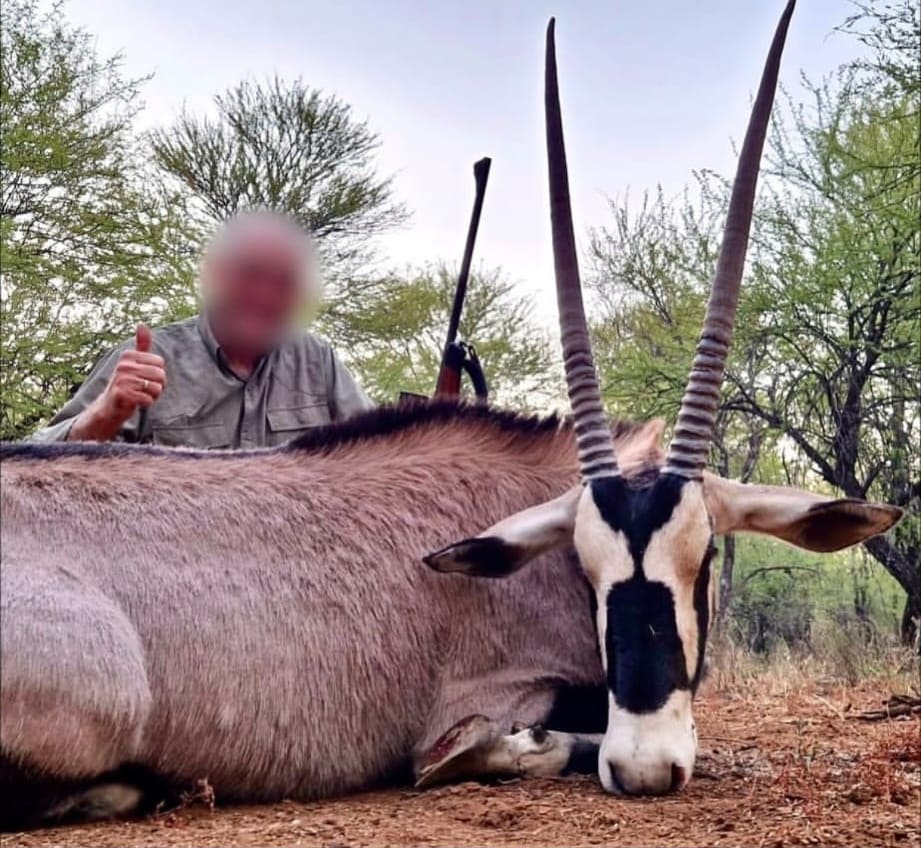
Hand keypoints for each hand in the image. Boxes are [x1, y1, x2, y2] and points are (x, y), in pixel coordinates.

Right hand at [69, 324, 166, 441]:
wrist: (110, 406)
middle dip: (157, 386)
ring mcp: (122, 379)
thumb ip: (141, 345)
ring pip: (156, 388)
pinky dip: (146, 403)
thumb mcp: (134, 362)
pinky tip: (136, 403)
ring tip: (140, 395)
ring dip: (152, 396)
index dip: (158, 374)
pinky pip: (148, 399)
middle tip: (143, 389)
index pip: (160, 363)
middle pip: (161, 375)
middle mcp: (124, 365)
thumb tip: (142, 324)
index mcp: (128, 355)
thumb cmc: (126, 384)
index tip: (144, 378)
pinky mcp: (122, 394)